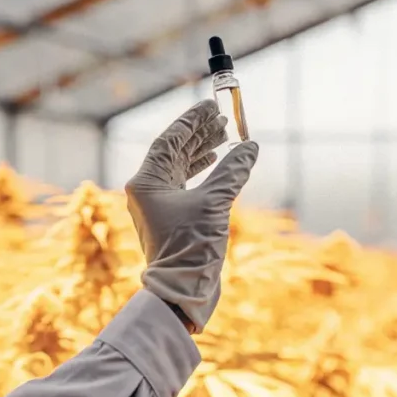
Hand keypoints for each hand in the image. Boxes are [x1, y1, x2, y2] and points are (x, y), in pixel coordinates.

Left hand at [125, 100, 258, 333]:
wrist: (182, 290)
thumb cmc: (191, 247)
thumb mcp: (215, 202)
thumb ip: (232, 171)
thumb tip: (250, 147)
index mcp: (146, 182)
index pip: (169, 140)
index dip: (191, 121)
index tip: (210, 106)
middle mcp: (148, 190)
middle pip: (175, 151)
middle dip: (199, 134)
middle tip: (222, 119)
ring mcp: (158, 205)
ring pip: (181, 167)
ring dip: (203, 151)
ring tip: (225, 137)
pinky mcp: (171, 218)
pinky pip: (186, 184)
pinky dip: (203, 172)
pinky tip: (219, 165)